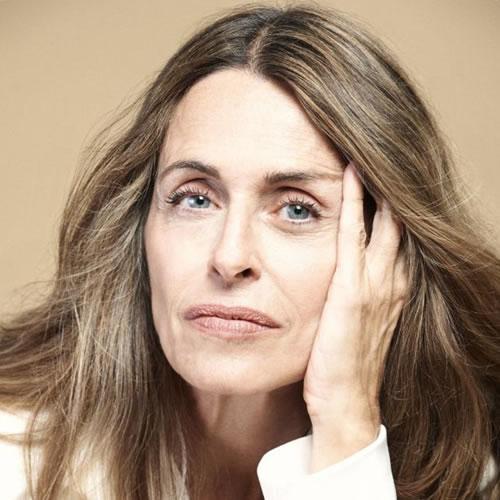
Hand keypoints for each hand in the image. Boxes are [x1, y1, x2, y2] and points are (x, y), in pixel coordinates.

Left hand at [302, 162, 408, 468]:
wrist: (345, 400)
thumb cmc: (346, 360)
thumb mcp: (359, 320)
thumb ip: (359, 291)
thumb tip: (346, 269)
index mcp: (393, 286)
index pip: (397, 230)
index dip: (392, 198)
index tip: (380, 166)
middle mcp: (392, 279)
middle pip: (398, 218)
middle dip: (391, 182)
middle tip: (379, 144)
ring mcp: (376, 284)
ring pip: (383, 219)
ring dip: (377, 183)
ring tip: (367, 146)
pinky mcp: (352, 291)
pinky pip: (354, 235)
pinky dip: (355, 203)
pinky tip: (350, 176)